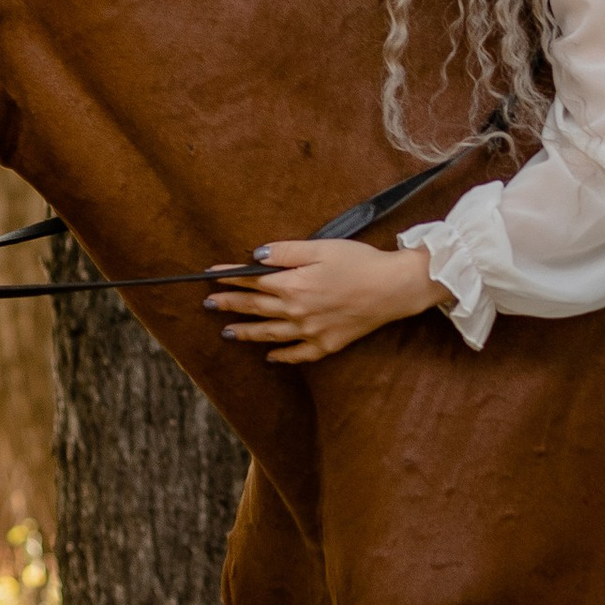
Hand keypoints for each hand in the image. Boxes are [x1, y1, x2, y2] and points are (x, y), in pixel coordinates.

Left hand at [206, 235, 438, 364]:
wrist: (395, 288)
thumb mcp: (321, 247)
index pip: (252, 281)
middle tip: (209, 304)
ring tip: (227, 332)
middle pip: (255, 308)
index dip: (229, 277)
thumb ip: (285, 251)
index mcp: (293, 285)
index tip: (210, 275)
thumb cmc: (360, 262)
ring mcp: (311, 332)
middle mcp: (297, 312)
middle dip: (229, 304)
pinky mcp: (328, 344)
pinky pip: (298, 354)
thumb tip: (254, 255)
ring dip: (246, 333)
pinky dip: (282, 356)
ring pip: (270, 334)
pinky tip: (270, 356)